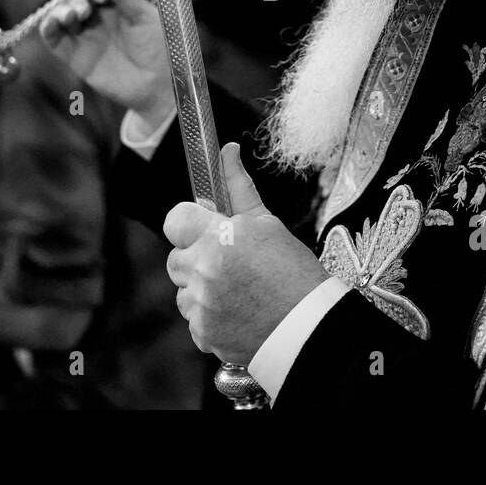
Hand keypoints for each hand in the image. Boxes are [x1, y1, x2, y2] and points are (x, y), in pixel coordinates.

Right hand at [39, 0, 173, 123]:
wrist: (158, 85)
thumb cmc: (159, 49)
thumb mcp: (147, 17)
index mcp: (116, 4)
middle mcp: (98, 17)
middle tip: (88, 7)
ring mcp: (85, 35)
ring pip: (62, 13)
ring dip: (63, 8)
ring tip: (74, 14)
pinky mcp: (73, 55)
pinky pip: (53, 37)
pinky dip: (48, 26)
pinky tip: (52, 22)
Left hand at [164, 143, 329, 364]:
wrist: (310, 328)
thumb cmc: (294, 272)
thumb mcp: (268, 224)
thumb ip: (238, 188)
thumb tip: (227, 150)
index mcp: (218, 237)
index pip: (175, 219)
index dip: (189, 223)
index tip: (205, 230)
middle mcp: (203, 270)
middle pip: (175, 258)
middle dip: (196, 258)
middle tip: (228, 264)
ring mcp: (201, 305)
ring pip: (183, 290)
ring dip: (201, 290)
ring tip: (238, 292)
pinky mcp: (203, 334)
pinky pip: (194, 319)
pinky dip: (210, 317)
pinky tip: (238, 313)